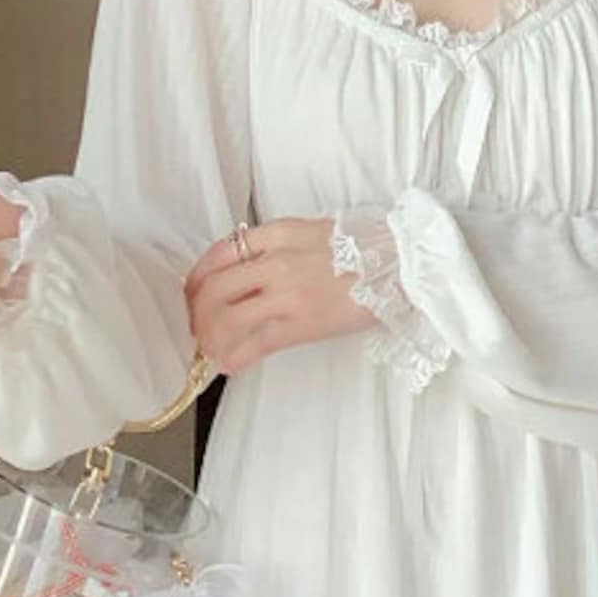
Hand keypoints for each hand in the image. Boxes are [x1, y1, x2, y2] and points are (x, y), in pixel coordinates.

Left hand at [183, 216, 377, 375]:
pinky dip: (235, 356)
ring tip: (212, 349)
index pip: (219, 252)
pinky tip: (232, 365)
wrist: (403, 264)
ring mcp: (288, 292)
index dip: (197, 277)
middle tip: (197, 327)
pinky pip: (255, 343)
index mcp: (279, 233)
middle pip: (213, 287)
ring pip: (226, 317)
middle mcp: (276, 260)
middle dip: (196, 312)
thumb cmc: (368, 248)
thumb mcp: (315, 232)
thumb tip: (252, 269)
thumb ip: (281, 246)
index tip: (193, 293)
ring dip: (211, 338)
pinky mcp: (302, 323)